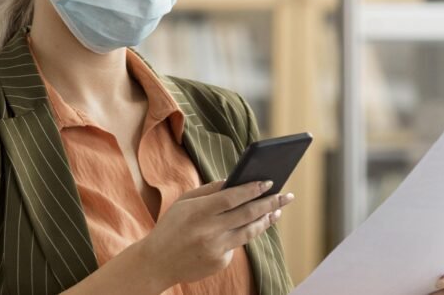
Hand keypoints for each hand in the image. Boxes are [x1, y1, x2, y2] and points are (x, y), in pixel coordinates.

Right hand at [136, 180, 293, 288]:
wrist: (156, 263)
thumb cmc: (172, 226)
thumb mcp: (185, 202)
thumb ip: (210, 190)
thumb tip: (236, 181)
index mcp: (199, 211)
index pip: (233, 197)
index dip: (254, 189)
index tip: (270, 182)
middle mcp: (209, 230)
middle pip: (248, 214)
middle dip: (271, 203)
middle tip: (287, 195)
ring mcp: (216, 249)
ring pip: (250, 232)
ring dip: (267, 220)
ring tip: (277, 211)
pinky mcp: (220, 262)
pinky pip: (237, 245)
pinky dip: (241, 236)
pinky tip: (243, 229)